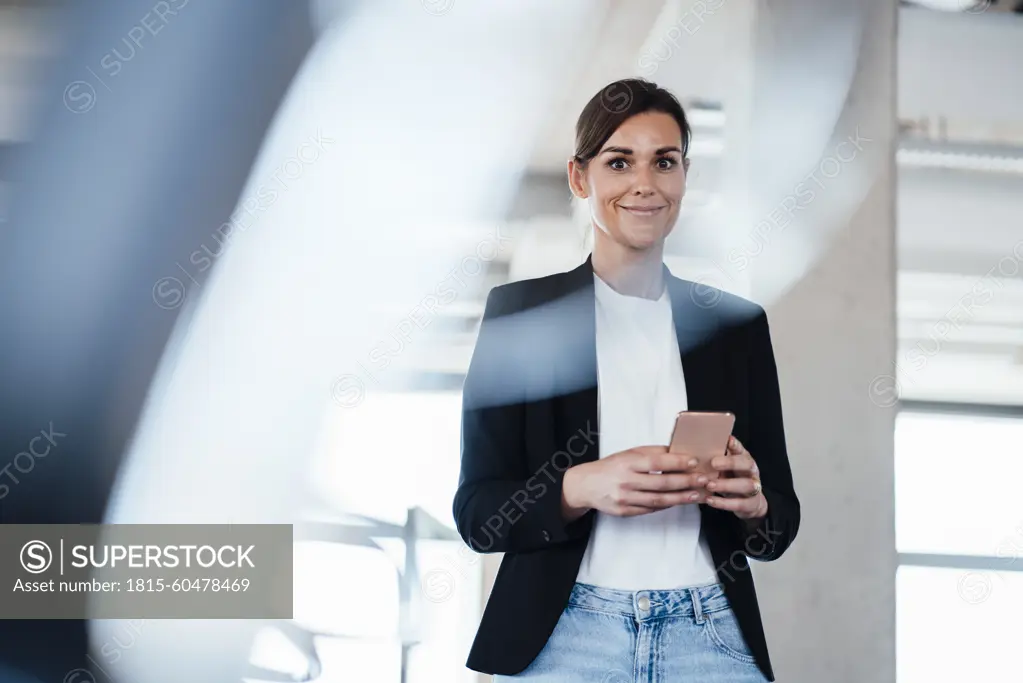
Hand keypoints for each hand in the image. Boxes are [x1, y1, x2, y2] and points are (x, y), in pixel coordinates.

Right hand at [563, 445, 709, 517]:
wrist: (586, 485)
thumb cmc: (611, 466)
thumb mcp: (628, 454)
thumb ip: (651, 453)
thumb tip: (677, 451)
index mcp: (627, 462)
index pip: (656, 462)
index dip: (676, 462)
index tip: (694, 462)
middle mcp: (626, 481)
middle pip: (661, 483)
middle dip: (685, 482)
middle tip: (703, 480)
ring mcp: (625, 498)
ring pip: (658, 499)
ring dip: (681, 497)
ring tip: (697, 495)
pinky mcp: (625, 511)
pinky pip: (650, 509)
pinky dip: (667, 505)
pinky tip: (679, 501)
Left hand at [704, 436, 767, 520]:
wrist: (749, 502)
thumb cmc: (732, 480)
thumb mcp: (726, 468)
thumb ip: (717, 459)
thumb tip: (697, 447)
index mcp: (745, 460)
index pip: (742, 449)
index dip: (735, 445)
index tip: (727, 440)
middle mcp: (751, 472)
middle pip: (747, 464)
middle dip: (731, 463)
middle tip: (713, 463)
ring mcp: (754, 488)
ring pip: (746, 485)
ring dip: (726, 485)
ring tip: (709, 485)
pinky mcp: (751, 504)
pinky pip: (739, 504)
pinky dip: (724, 503)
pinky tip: (710, 500)